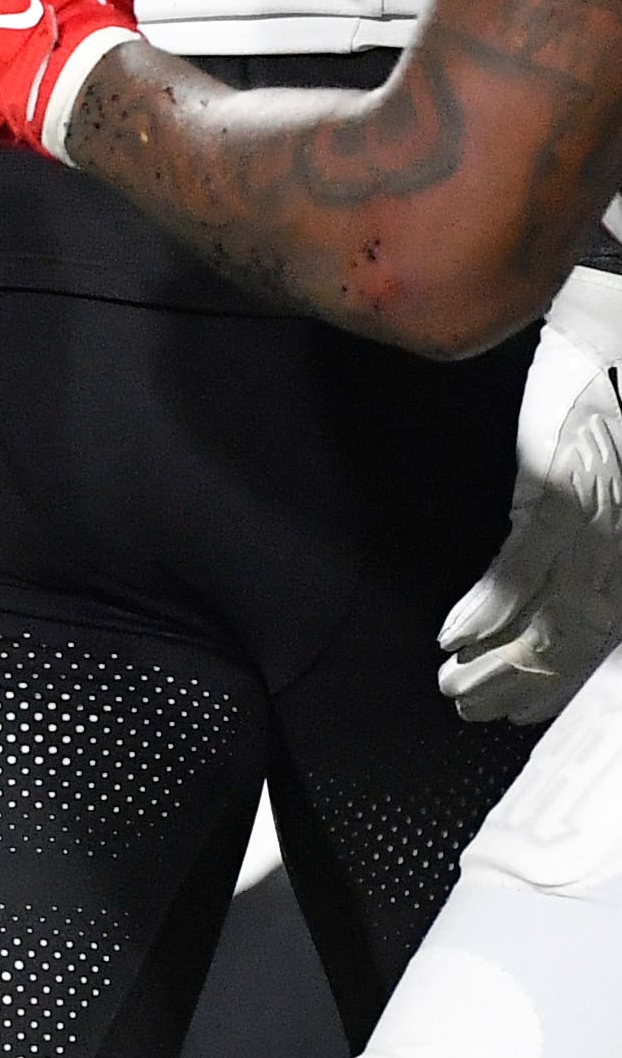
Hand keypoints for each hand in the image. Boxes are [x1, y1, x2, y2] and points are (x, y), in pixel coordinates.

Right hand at [448, 272, 621, 719]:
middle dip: (520, 684)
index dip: (553, 684)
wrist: (605, 344)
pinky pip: (522, 565)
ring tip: (452, 684)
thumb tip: (540, 599)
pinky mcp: (557, 491)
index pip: (595, 637)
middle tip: (465, 706)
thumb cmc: (601, 410)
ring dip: (497, 660)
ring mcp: (592, 522)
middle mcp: (619, 546)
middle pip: (573, 639)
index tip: (512, 713)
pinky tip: (456, 634)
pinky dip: (488, 607)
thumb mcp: (600, 486)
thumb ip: (582, 541)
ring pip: (548, 615)